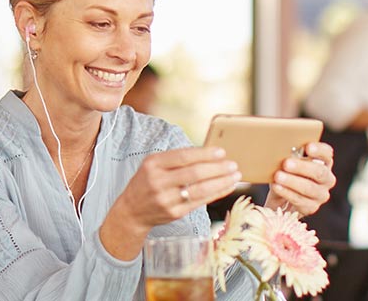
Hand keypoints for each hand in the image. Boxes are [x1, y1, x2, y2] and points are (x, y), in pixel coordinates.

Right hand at [115, 147, 240, 230]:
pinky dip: (217, 193)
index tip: (222, 152)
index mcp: (153, 164)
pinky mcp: (175, 213)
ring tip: (235, 175)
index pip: (183, 157)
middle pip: (194, 174)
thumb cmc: (148, 182)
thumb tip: (209, 153)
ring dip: (221, 182)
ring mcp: (166, 199)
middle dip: (217, 169)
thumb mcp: (154, 165)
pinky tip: (227, 186)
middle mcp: (158, 182)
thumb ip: (177, 159)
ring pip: (200, 189)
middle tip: (233, 164)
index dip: (204, 154)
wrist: (132, 211)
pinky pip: (200, 202)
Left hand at [265, 142, 336, 215]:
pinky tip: (277, 187)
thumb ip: (288, 158)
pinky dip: (287, 193)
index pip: (327, 154)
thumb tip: (279, 152)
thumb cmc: (285, 176)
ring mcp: (321, 195)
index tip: (308, 147)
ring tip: (278, 176)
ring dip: (292, 181)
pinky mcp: (312, 208)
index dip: (319, 150)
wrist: (280, 201)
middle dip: (302, 167)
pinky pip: (300, 201)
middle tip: (286, 163)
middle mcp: (327, 179)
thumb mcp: (287, 165)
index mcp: (324, 163)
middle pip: (319, 172)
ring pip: (310, 188)